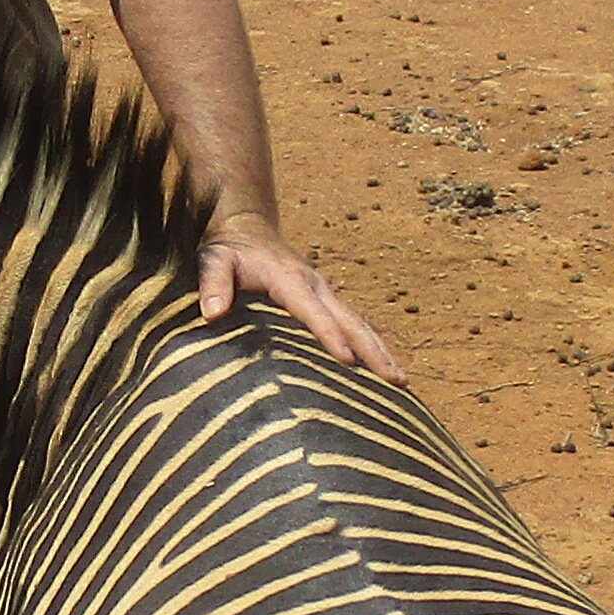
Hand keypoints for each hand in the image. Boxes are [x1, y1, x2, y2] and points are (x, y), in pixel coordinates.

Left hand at [199, 215, 400, 379]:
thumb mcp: (214, 261)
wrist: (247, 231)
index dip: (329, 335)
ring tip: (401, 382)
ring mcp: (325, 293)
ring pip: (359, 324)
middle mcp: (316, 285)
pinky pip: (354, 325)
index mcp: (290, 279)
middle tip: (395, 381)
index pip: (313, 311)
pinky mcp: (327, 302)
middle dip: (373, 350)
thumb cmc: (228, 251)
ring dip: (380, 351)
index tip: (347, 360)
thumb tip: (212, 313)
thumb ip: (212, 284)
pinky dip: (371, 346)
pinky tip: (383, 369)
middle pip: (351, 320)